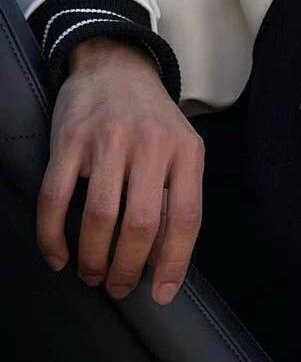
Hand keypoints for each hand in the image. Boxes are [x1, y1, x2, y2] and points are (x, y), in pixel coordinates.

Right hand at [37, 37, 203, 304]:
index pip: (186, 218)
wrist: (116, 67)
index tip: (163, 294)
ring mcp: (108, 142)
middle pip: (141, 224)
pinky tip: (58, 257)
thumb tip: (165, 260)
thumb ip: (178, 195)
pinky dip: (52, 236)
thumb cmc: (153, 120)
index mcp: (186, 152)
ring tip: (93, 275)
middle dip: (128, 267)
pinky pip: (55, 199)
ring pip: (99, 216)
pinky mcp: (69, 141)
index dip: (175, 262)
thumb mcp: (181, 148)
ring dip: (93, 257)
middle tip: (119, 287)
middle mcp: (151, 146)